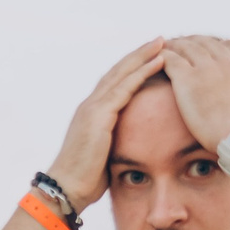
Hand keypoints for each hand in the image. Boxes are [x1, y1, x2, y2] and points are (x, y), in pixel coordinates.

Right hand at [44, 38, 169, 210]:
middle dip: (139, 54)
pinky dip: (142, 72)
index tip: (151, 56)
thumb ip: (115, 142)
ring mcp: (93, 108)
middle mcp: (90, 105)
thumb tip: (132, 146)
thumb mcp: (104, 155)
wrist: (67, 189)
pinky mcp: (99, 115)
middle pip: (118, 71)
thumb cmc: (85, 179)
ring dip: (143, 56)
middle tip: (160, 40)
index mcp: (91, 114)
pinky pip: (125, 87)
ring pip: (122, 73)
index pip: (114, 83)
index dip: (132, 68)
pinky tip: (158, 62)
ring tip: (162, 44)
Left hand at [158, 34, 229, 155]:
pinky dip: (163, 55)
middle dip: (195, 41)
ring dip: (177, 45)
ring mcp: (207, 69)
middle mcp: (227, 65)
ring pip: (188, 47)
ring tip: (165, 46)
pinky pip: (172, 59)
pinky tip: (155, 56)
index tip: (214, 45)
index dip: (222, 45)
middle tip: (184, 42)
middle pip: (208, 44)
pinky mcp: (188, 79)